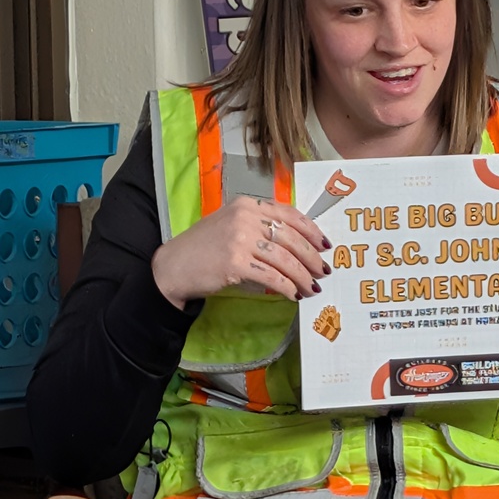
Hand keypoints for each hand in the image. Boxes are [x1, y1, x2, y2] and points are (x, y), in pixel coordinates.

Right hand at [151, 196, 330, 307]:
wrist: (173, 266)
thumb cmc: (205, 248)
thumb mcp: (232, 225)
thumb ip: (260, 226)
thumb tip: (298, 244)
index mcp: (247, 204)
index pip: (289, 214)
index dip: (311, 231)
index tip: (324, 245)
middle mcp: (245, 217)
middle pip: (291, 238)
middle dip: (311, 257)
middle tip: (323, 271)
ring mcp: (239, 239)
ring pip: (284, 259)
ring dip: (302, 276)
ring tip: (312, 288)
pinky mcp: (235, 262)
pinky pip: (272, 276)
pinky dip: (286, 287)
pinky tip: (293, 294)